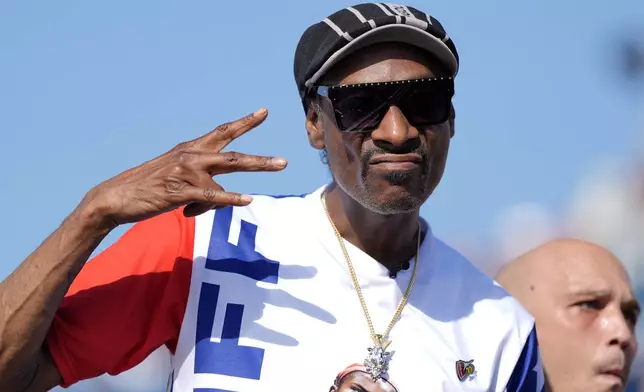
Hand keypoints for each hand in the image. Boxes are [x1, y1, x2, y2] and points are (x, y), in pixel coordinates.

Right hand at [80, 108, 285, 228]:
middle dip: (260, 158)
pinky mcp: (181, 191)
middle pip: (233, 152)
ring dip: (253, 170)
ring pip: (227, 173)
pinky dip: (231, 198)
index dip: (244, 122)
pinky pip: (213, 196)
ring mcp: (186, 172)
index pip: (222, 132)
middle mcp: (191, 155)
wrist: (116, 196)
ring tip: (268, 170)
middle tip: (285, 161)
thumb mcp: (177, 180)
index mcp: (190, 149)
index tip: (264, 112)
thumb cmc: (148, 188)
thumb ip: (202, 185)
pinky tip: (247, 199)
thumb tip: (222, 202)